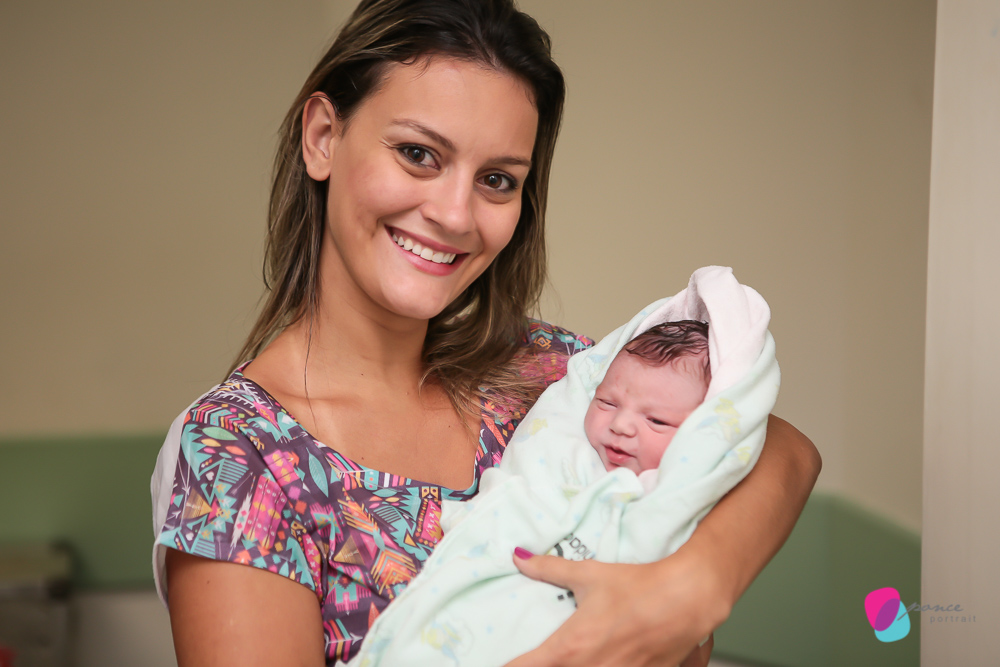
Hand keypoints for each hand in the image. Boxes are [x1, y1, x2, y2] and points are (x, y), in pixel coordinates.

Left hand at [504, 549, 727, 666]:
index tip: (501, 661)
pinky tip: (606, 661)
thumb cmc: (638, 587)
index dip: (509, 666)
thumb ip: (548, 568)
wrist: (686, 600)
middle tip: (541, 657)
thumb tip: (519, 556)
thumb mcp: (588, 575)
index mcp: (570, 647)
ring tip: (578, 656)